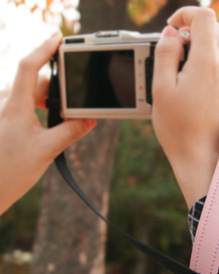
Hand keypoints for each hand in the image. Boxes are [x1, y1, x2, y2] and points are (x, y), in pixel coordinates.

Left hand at [0, 32, 95, 214]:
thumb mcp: (46, 151)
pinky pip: (23, 103)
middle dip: (57, 90)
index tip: (59, 37)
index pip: (29, 66)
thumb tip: (90, 120)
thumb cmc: (11, 171)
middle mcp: (5, 102)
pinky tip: (45, 125)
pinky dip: (38, 108)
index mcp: (14, 106)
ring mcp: (2, 110)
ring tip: (59, 122)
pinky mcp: (3, 118)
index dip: (44, 48)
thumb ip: (70, 132)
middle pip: (35, 81)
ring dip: (48, 101)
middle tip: (73, 109)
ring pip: (30, 93)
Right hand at [152, 6, 218, 207]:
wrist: (204, 160)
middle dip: (192, 32)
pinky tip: (191, 89)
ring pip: (218, 50)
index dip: (185, 14)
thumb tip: (171, 33)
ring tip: (179, 75)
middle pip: (214, 31)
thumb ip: (165, 54)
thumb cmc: (179, 129)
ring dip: (199, 51)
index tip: (171, 28)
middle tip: (172, 51)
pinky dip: (206, 67)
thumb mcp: (162, 89)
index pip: (205, 16)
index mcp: (209, 62)